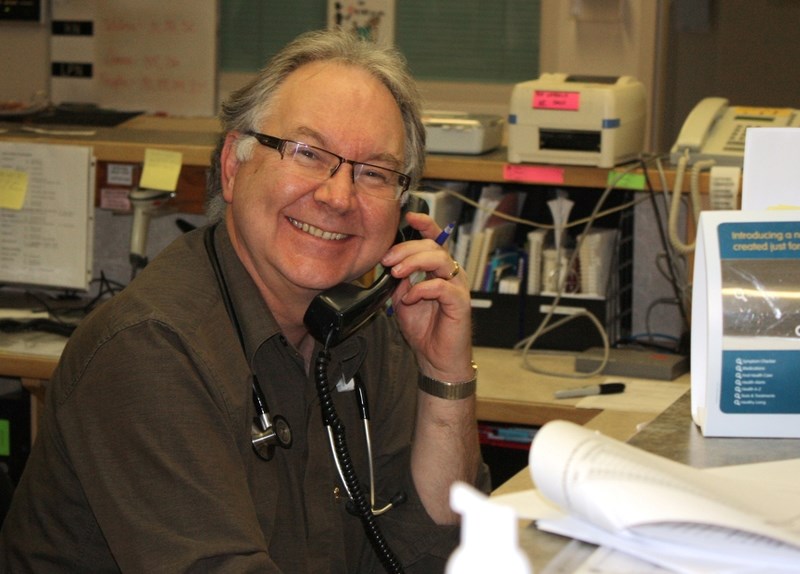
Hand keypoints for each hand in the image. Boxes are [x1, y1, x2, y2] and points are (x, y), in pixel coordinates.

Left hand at [379, 212, 473, 381]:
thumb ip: (399, 281)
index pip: (435, 238)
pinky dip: (422, 288)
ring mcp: (457, 287)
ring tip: (396, 273)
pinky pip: (441, 286)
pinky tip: (410, 298)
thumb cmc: (424, 330)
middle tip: (387, 260)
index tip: (409, 217)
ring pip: (440, 260)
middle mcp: (451, 274)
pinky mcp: (460, 302)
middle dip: (407, 249)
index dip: (425, 224)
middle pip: (433, 246)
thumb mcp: (403, 300)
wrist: (436, 359)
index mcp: (439, 269)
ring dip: (414, 262)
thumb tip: (389, 263)